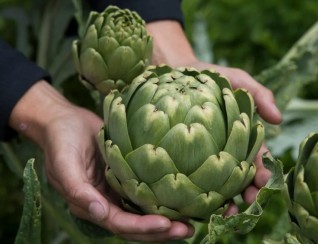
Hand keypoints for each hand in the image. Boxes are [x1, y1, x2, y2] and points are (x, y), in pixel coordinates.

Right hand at [10, 81, 193, 241]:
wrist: (65, 121)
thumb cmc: (61, 140)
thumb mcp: (63, 162)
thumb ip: (77, 190)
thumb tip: (99, 212)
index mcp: (89, 205)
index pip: (119, 224)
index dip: (142, 227)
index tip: (167, 224)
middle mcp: (105, 204)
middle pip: (135, 226)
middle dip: (160, 232)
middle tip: (188, 230)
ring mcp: (117, 192)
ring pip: (143, 214)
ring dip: (165, 221)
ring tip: (190, 223)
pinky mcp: (126, 179)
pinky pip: (145, 195)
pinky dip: (161, 201)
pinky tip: (180, 200)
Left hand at [146, 21, 280, 204]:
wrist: (171, 72)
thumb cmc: (206, 77)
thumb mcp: (234, 80)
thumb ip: (258, 95)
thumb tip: (279, 118)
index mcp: (240, 138)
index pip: (255, 159)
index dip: (261, 172)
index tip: (262, 182)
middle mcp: (224, 151)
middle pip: (238, 179)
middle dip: (245, 193)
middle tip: (245, 204)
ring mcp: (203, 157)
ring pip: (216, 185)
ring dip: (222, 201)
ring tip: (221, 212)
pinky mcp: (182, 160)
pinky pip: (190, 179)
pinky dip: (194, 192)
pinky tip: (191, 201)